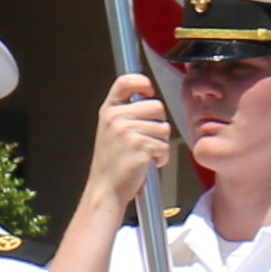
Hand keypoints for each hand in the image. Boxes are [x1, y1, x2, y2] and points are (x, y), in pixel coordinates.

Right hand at [79, 76, 169, 214]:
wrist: (106, 190)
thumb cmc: (112, 164)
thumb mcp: (110, 131)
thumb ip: (125, 113)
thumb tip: (149, 98)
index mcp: (109, 111)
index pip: (126, 81)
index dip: (142, 82)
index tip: (148, 91)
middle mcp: (116, 118)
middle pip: (157, 106)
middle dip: (158, 124)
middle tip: (145, 141)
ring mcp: (128, 132)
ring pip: (164, 128)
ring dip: (161, 144)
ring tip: (144, 154)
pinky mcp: (141, 146)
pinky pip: (165, 145)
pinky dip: (161, 157)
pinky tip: (147, 163)